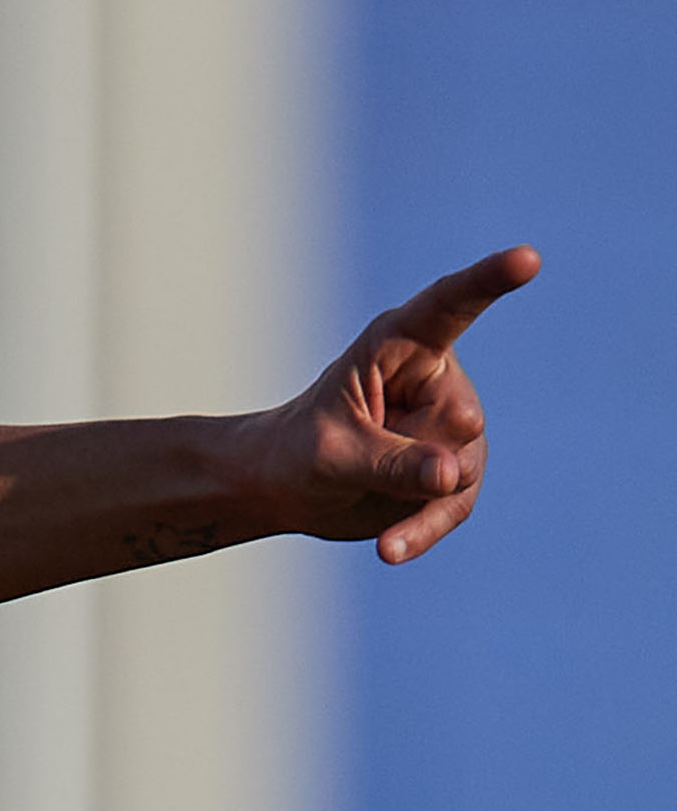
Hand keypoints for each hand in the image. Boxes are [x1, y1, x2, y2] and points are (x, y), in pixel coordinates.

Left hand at [249, 245, 537, 564]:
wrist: (282, 491)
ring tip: (364, 500)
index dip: (489, 281)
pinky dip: (422, 528)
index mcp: (399, 345)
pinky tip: (388, 550)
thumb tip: (453, 475)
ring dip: (415, 495)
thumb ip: (392, 462)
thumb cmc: (295, 453)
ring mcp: (449, 425)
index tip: (526, 259)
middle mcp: (436, 380)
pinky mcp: (450, 469)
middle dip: (414, 453)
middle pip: (459, 418)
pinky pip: (454, 503)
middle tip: (356, 457)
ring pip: (464, 464)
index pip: (451, 306)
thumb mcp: (332, 456)